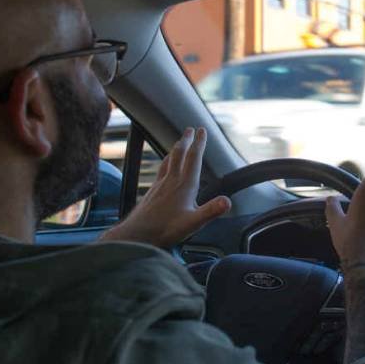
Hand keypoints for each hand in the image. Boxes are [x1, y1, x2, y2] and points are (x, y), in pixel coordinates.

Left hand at [101, 127, 230, 247]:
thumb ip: (211, 211)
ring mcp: (160, 185)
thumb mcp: (193, 223)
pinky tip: (165, 167)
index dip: (199, 143)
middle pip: (179, 154)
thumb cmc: (165, 230)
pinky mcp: (152, 191)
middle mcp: (171, 181)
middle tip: (191, 129)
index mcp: (184, 185)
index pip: (194, 158)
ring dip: (176, 149)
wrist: (137, 234)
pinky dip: (166, 162)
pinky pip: (161, 170)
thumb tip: (228, 201)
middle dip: (186, 140)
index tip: (203, 130)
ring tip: (179, 143)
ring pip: (169, 160)